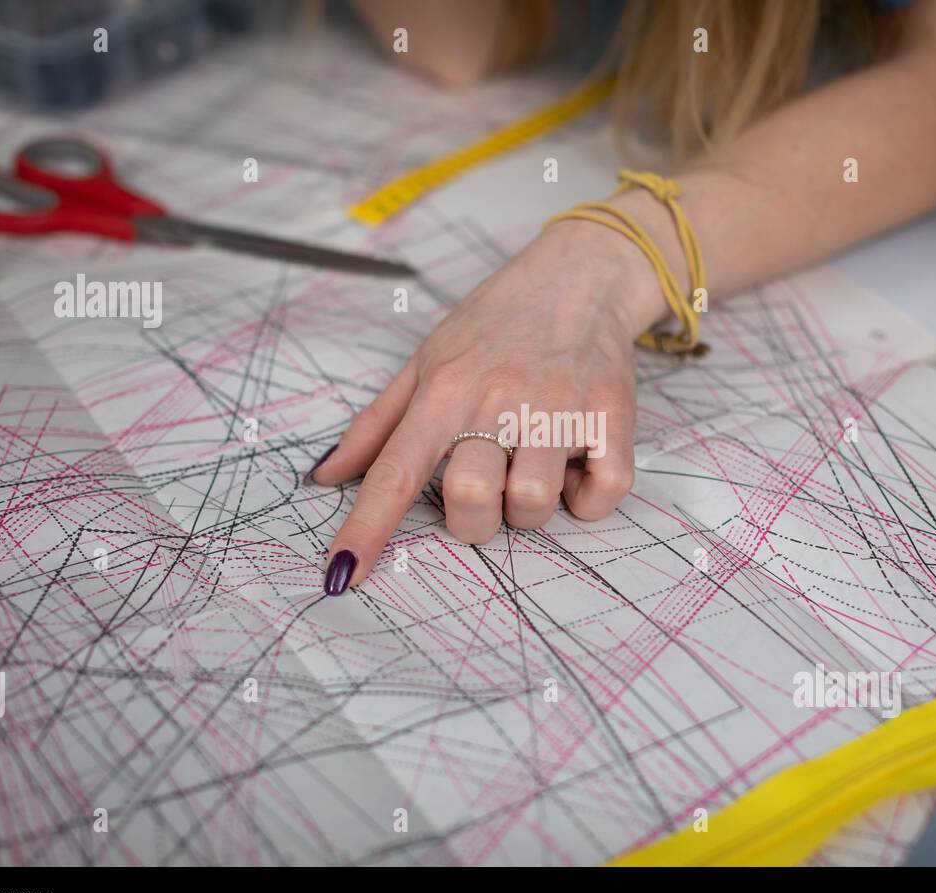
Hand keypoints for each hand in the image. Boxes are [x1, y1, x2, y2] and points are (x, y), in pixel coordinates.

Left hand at [308, 212, 669, 594]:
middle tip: (486, 491)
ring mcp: (559, 408)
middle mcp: (499, 400)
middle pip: (470, 501)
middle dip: (472, 521)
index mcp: (445, 391)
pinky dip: (587, 499)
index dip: (366, 530)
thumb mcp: (426, 360)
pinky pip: (601, 495)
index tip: (342, 575)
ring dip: (529, 509)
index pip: (393, 473)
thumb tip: (323, 477)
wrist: (580, 275)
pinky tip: (575, 469)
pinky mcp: (611, 417)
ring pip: (535, 505)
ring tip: (532, 471)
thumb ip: (376, 425)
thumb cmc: (496, 322)